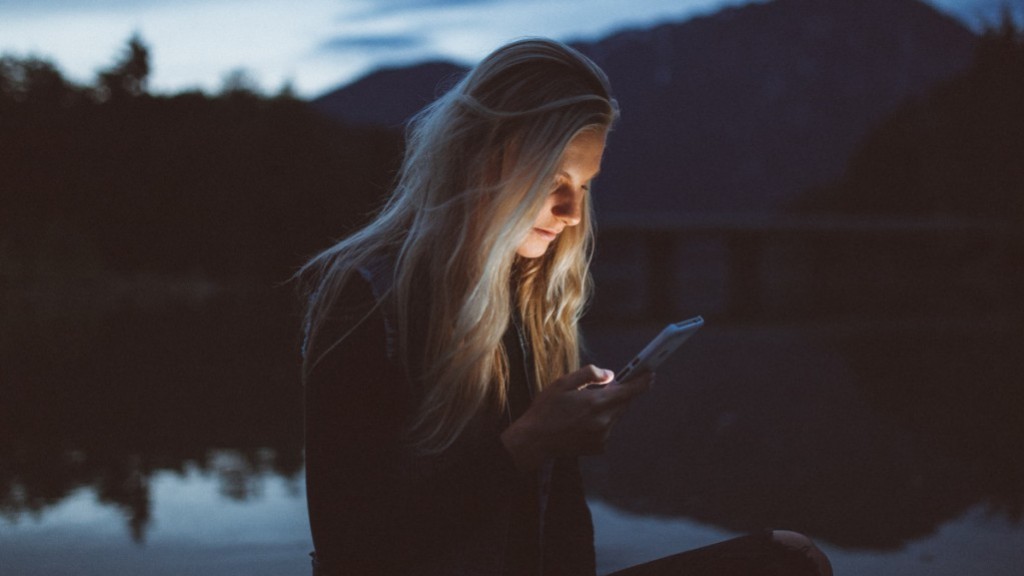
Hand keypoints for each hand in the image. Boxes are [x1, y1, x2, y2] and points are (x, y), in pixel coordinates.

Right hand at [500, 364, 652, 470]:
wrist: (535, 440)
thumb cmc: (547, 409)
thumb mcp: (563, 383)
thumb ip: (589, 375)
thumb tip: (610, 375)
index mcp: (596, 402)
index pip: (629, 391)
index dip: (642, 382)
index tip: (651, 374)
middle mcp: (604, 421)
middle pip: (624, 403)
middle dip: (620, 394)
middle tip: (607, 387)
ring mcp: (602, 436)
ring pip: (615, 416)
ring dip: (608, 409)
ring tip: (584, 407)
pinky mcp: (599, 447)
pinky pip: (607, 429)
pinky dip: (601, 422)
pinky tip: (581, 422)